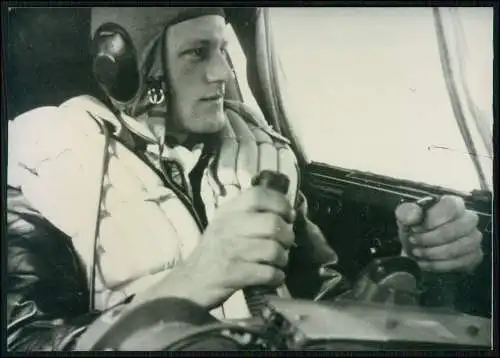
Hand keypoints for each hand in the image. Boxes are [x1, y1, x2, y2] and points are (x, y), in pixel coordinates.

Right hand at [135, 186, 295, 309]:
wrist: (190, 283)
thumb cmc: (214, 252)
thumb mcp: (226, 224)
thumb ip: (250, 214)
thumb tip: (288, 212)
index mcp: (228, 211)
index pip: (259, 194)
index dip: (280, 203)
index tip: (288, 215)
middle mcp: (228, 226)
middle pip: (272, 223)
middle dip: (287, 235)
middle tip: (285, 244)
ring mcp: (229, 250)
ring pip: (273, 249)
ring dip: (282, 259)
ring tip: (278, 262)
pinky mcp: (233, 274)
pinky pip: (268, 273)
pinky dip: (276, 276)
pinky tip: (273, 277)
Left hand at [395, 195, 482, 273]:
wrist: (420, 248)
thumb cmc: (416, 228)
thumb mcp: (406, 218)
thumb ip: (407, 213)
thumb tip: (412, 216)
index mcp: (453, 204)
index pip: (451, 206)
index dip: (432, 218)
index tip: (415, 228)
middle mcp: (469, 219)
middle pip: (456, 229)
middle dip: (431, 238)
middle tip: (413, 241)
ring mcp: (474, 238)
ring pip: (458, 248)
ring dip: (433, 253)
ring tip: (416, 253)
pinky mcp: (474, 256)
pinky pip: (460, 263)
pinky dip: (438, 265)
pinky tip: (424, 263)